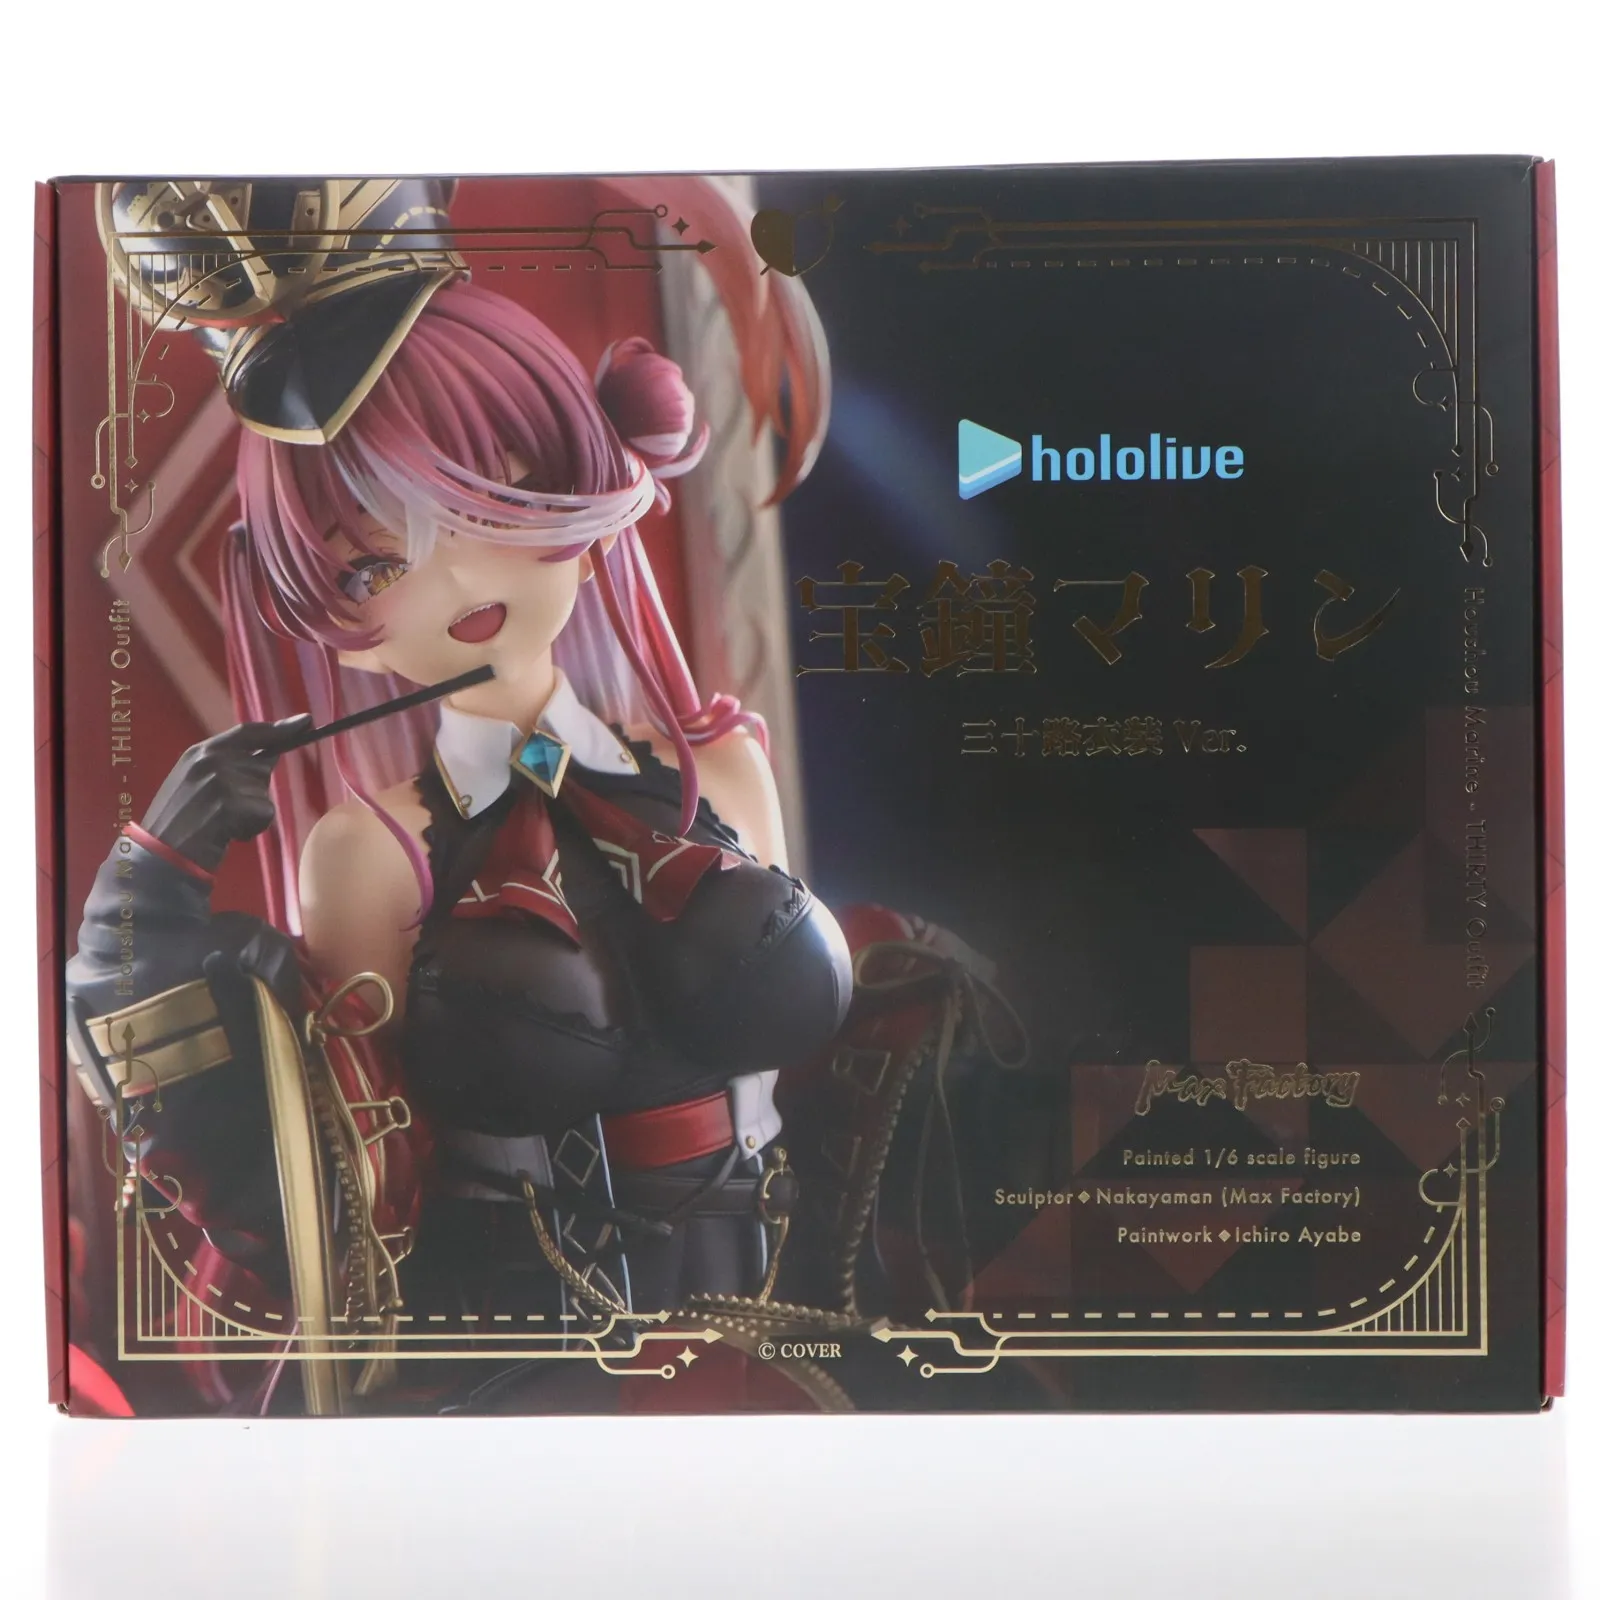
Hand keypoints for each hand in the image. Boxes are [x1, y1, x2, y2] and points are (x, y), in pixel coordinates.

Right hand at [139, 716, 312, 872]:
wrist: (161, 856)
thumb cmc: (178, 823)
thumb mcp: (193, 782)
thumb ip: (224, 766)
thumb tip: (267, 758)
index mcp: (199, 752)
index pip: (248, 732)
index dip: (280, 728)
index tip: (306, 722)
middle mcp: (211, 760)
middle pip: (261, 765)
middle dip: (254, 790)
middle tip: (226, 811)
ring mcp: (221, 781)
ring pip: (264, 793)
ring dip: (252, 813)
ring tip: (221, 824)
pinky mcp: (231, 804)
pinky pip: (265, 814)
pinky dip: (252, 829)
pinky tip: (226, 835)